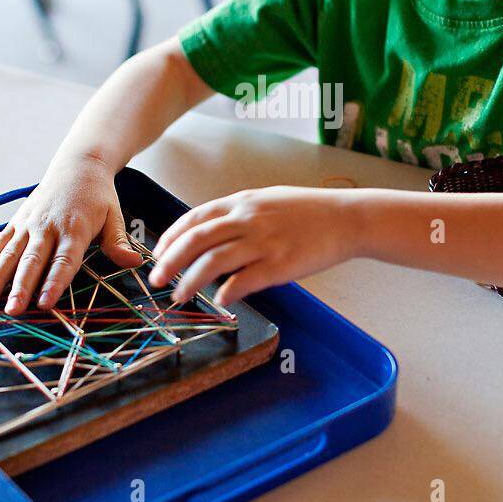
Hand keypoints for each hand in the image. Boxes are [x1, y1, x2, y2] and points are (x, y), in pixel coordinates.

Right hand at [0, 154, 142, 314]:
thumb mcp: (114, 216)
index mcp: (74, 228)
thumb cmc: (98, 196)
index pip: (64, 260)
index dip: (54, 281)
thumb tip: (134, 262)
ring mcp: (29, 223)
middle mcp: (48, 226)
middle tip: (13, 309)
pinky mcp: (17, 221)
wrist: (78, 165)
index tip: (45, 302)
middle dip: (21, 287)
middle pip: (33, 260)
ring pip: (11, 253)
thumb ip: (118, 242)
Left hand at [148, 186, 359, 305]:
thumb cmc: (308, 211)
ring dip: (191, 282)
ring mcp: (263, 242)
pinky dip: (227, 292)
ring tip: (179, 296)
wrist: (346, 218)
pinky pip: (244, 280)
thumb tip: (212, 232)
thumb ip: (238, 213)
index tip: (158, 254)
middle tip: (156, 279)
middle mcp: (247, 219)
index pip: (194, 219)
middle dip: (170, 261)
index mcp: (242, 203)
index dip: (170, 238)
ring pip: (213, 262)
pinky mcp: (280, 264)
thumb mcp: (267, 200)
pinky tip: (220, 301)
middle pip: (196, 241)